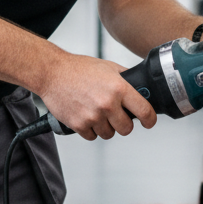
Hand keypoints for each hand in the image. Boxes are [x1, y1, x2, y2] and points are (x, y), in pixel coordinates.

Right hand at [37, 52, 156, 140]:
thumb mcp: (108, 67)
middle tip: (117, 116)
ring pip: (109, 134)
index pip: (144, 111)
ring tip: (97, 113)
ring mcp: (93, 116)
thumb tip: (140, 88)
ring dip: (106, 127)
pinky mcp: (79, 124)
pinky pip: (92, 136)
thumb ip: (125, 78)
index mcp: (119, 88)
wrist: (52, 73)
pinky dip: (91, 130)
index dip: (150, 120)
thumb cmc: (78, 69)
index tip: (149, 122)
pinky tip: (87, 116)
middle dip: (124, 124)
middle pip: (127, 129)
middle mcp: (107, 103)